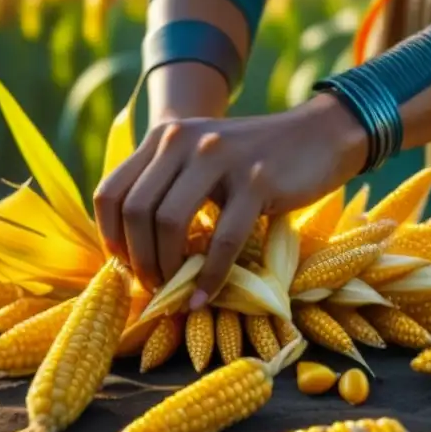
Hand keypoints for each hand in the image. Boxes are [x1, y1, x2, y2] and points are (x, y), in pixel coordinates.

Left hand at [93, 93, 367, 305]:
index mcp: (165, 136)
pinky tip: (205, 296)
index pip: (111, 191)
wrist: (320, 135)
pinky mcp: (256, 181)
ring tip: (177, 291)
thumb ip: (170, 184)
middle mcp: (184, 140)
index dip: (110, 237)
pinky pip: (222, 240)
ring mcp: (219, 158)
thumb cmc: (259, 158)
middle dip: (138, 259)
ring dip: (167, 269)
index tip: (125, 266)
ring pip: (170, 223)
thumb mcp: (205, 156)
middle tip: (153, 285)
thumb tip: (136, 248)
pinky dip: (209, 277)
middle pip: (135, 210)